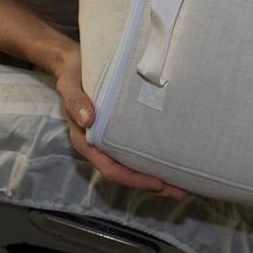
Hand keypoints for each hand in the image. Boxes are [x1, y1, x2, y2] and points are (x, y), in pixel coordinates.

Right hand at [52, 43, 187, 198]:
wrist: (75, 62)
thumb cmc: (73, 73)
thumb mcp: (69, 84)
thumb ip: (75, 101)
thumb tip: (88, 120)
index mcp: (85, 140)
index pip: (110, 168)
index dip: (133, 178)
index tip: (157, 183)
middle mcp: (98, 145)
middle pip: (126, 172)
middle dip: (152, 183)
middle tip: (181, 190)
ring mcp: (109, 139)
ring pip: (133, 165)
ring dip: (156, 175)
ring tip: (183, 182)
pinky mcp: (120, 129)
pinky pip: (135, 149)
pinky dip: (152, 157)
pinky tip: (171, 157)